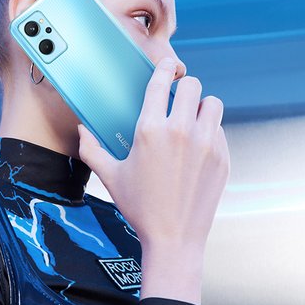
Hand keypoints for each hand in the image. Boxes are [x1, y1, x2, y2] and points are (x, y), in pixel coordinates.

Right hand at [76, 57, 229, 303]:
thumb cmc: (139, 208)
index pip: (161, 82)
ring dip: (201, 107)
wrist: (174, 239)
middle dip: (183, 88)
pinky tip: (198, 148)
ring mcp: (207, 144)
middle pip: (192, 85)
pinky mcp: (223, 158)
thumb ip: (92, 149)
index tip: (167, 66)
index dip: (164, 68)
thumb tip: (81, 129)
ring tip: (191, 120)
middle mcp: (181, 132)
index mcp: (151, 131)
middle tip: (177, 99)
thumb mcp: (110, 176)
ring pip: (212, 103)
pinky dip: (211, 132)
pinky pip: (220, 130)